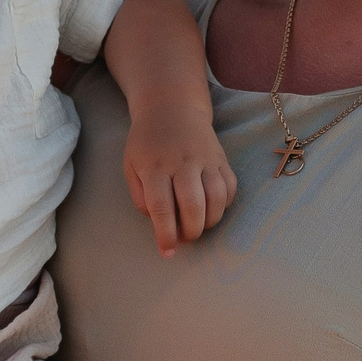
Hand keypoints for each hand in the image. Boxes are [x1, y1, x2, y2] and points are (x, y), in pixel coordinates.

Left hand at [122, 103, 237, 256]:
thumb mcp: (131, 167)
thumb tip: (160, 224)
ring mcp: (205, 159)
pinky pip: (230, 188)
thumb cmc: (147, 143)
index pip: (162, 207)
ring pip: (216, 198)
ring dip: (210, 221)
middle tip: (184, 239)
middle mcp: (182, 163)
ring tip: (198, 226)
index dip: (165, 235)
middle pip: (193, 205)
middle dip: (191, 231)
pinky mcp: (221, 159)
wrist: (172, 108)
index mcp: (155, 167)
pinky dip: (224, 205)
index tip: (167, 252)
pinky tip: (211, 209)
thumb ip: (141, 198)